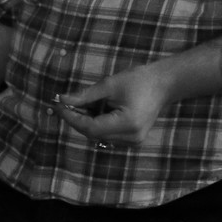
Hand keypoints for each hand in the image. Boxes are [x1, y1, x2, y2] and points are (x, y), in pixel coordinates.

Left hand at [56, 64, 172, 146]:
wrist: (163, 84)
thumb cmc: (138, 80)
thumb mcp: (109, 85)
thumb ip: (84, 96)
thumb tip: (62, 100)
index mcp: (128, 124)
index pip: (91, 128)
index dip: (71, 118)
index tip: (58, 105)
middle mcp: (131, 138)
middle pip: (93, 134)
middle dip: (76, 119)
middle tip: (62, 104)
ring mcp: (133, 141)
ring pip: (98, 135)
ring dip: (84, 122)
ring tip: (75, 104)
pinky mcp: (132, 139)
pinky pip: (107, 134)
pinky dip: (95, 123)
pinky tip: (90, 110)